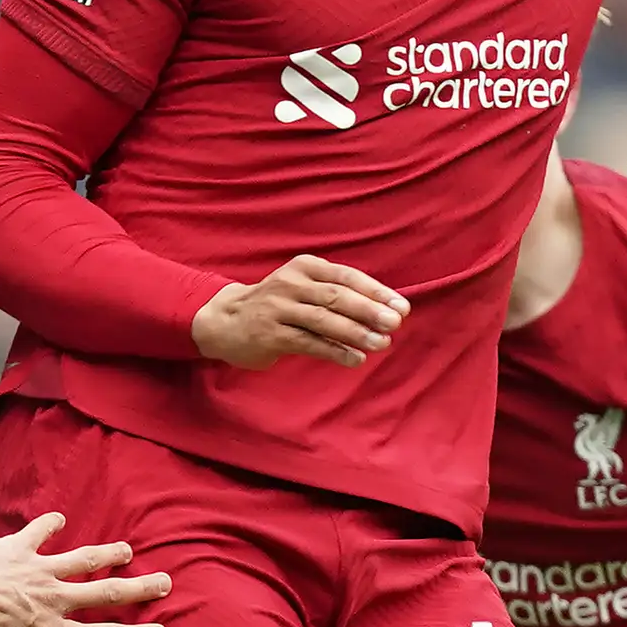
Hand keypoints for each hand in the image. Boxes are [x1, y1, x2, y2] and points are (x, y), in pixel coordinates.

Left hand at [0, 511, 167, 626]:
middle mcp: (54, 600)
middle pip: (107, 593)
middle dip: (139, 589)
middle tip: (165, 582)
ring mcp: (39, 571)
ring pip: (84, 559)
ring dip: (108, 553)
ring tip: (127, 549)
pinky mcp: (19, 548)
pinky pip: (39, 532)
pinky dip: (49, 524)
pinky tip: (58, 519)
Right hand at [193, 255, 406, 369]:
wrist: (224, 320)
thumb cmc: (276, 305)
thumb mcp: (303, 287)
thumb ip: (336, 294)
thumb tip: (383, 311)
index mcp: (305, 267)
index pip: (347, 276)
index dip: (376, 291)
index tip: (402, 307)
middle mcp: (291, 284)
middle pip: (337, 296)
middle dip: (369, 310)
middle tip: (395, 324)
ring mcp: (278, 309)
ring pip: (323, 320)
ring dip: (355, 332)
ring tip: (381, 343)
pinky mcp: (269, 335)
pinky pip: (308, 343)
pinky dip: (334, 351)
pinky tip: (354, 359)